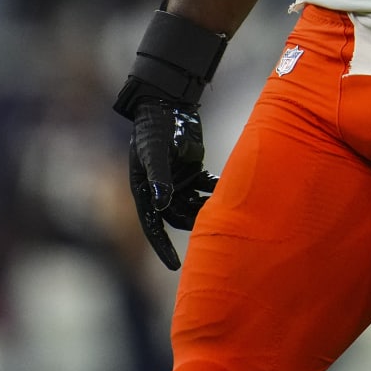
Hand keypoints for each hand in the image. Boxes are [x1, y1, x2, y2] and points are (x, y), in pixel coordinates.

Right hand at [125, 98, 218, 269]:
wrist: (168, 104)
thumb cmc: (155, 129)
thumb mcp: (154, 153)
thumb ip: (159, 177)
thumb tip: (162, 205)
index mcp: (145, 190)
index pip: (153, 225)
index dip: (162, 247)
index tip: (175, 266)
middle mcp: (161, 189)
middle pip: (177, 216)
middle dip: (193, 223)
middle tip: (212, 230)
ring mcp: (178, 180)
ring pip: (193, 204)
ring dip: (206, 207)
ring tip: (221, 208)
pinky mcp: (192, 170)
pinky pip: (205, 187)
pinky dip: (214, 188)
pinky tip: (225, 185)